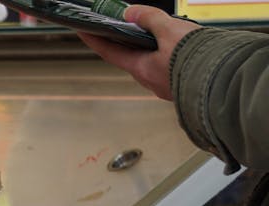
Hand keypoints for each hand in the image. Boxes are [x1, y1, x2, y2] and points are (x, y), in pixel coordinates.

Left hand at [78, 5, 200, 99]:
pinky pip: (169, 68)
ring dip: (150, 48)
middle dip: (126, 42)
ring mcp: (167, 85)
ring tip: (155, 33)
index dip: (95, 40)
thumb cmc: (198, 61)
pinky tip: (178, 47)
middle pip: (131, 58)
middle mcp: (151, 81)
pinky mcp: (183, 85)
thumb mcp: (171, 30)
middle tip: (120, 28)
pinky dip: (167, 55)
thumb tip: (131, 13)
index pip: (110, 52)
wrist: (227, 82)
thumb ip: (149, 19)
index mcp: (142, 69)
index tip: (84, 31)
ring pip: (152, 63)